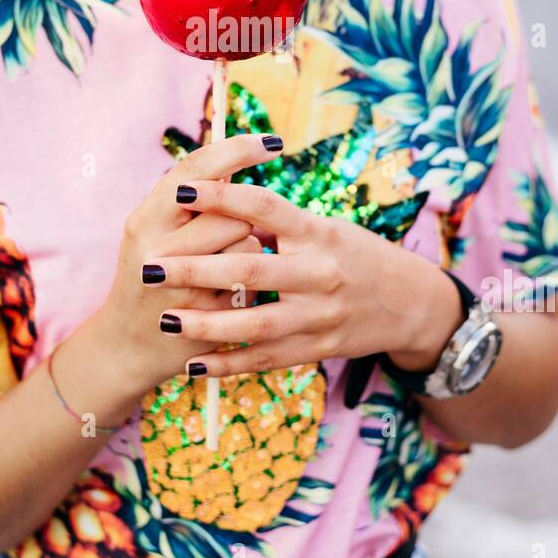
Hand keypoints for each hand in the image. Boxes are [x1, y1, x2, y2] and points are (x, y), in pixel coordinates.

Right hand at [92, 133, 283, 398]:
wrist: (128, 345)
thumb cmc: (152, 272)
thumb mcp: (154, 230)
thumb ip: (188, 198)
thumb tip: (236, 154)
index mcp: (145, 220)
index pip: (197, 171)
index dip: (238, 151)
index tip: (274, 142)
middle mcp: (158, 251)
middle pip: (230, 211)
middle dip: (240, 218)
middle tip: (223, 234)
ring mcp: (182, 289)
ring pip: (247, 245)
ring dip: (247, 249)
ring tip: (222, 265)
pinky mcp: (205, 320)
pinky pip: (253, 286)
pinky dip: (249, 285)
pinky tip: (226, 294)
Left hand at [148, 181, 464, 377]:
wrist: (408, 303)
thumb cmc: (354, 255)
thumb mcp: (324, 228)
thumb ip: (277, 222)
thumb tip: (216, 198)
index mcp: (317, 233)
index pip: (264, 207)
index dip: (223, 197)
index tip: (182, 192)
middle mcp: (319, 273)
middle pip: (249, 268)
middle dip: (194, 269)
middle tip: (148, 269)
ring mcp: (319, 316)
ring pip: (254, 324)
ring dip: (205, 324)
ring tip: (165, 320)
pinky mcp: (317, 349)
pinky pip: (266, 360)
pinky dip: (228, 365)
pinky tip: (194, 364)